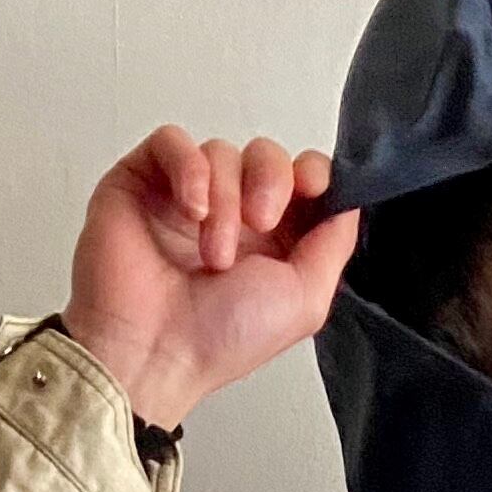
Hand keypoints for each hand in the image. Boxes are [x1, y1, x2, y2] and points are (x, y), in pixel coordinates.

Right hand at [58, 126, 360, 431]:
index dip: (312, 173)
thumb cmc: (221, 339)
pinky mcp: (144, 181)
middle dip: (271, 181)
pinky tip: (191, 209)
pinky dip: (189, 169)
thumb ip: (334, 242)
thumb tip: (348, 197)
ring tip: (213, 253)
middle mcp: (232, 215)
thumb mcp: (306, 298)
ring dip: (226, 201)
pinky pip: (173, 141)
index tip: (312, 186)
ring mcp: (186, 196)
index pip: (302, 178)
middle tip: (260, 223)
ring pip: (222, 151)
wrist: (156, 350)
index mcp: (273, 242)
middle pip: (266, 154)